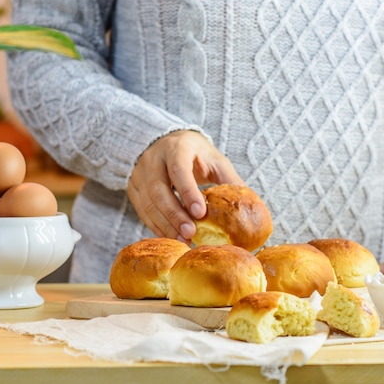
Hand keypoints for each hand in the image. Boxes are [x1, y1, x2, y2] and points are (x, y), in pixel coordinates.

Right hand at [127, 130, 243, 242]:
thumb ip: (229, 180)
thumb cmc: (195, 154)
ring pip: (148, 204)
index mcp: (176, 147)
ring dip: (165, 225)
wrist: (165, 142)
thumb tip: (250, 207)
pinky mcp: (133, 188)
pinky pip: (142, 211)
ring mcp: (139, 174)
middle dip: (175, 215)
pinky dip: (156, 226)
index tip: (200, 213)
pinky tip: (170, 237)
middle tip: (191, 234)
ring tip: (183, 241)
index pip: (178, 170)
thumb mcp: (214, 160)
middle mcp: (153, 159)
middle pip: (159, 190)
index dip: (188, 192)